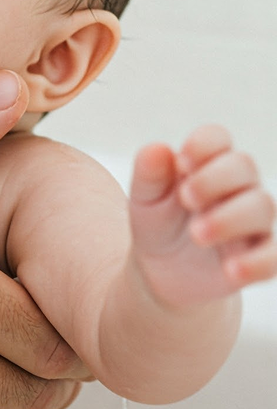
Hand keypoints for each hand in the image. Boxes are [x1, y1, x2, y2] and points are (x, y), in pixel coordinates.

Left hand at [130, 125, 276, 308]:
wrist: (162, 269)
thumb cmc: (158, 221)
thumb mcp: (145, 198)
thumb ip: (149, 173)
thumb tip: (158, 148)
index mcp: (206, 163)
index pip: (217, 138)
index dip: (204, 145)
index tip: (182, 163)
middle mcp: (236, 186)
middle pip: (244, 166)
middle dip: (215, 179)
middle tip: (186, 199)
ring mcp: (252, 221)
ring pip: (262, 206)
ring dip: (229, 219)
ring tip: (197, 234)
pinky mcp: (261, 256)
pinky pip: (274, 256)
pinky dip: (256, 262)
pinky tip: (231, 269)